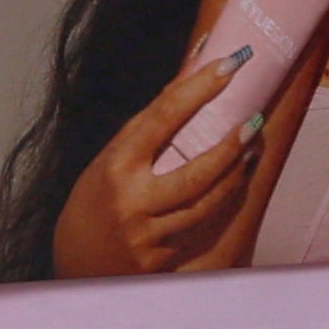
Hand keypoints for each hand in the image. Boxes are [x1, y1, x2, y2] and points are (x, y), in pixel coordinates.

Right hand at [52, 47, 265, 276]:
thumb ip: (150, 125)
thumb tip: (190, 73)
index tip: (230, 64)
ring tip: (253, 147)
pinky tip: (236, 182)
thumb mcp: (111, 158)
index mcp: (116, 166)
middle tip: (255, 119)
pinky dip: (222, 201)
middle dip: (230, 145)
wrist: (73, 264)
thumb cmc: (94, 200)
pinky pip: (200, 227)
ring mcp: (147, 234)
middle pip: (196, 173)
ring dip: (235, 174)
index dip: (199, 88)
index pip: (163, 118)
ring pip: (205, 203)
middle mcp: (132, 201)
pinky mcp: (159, 259)